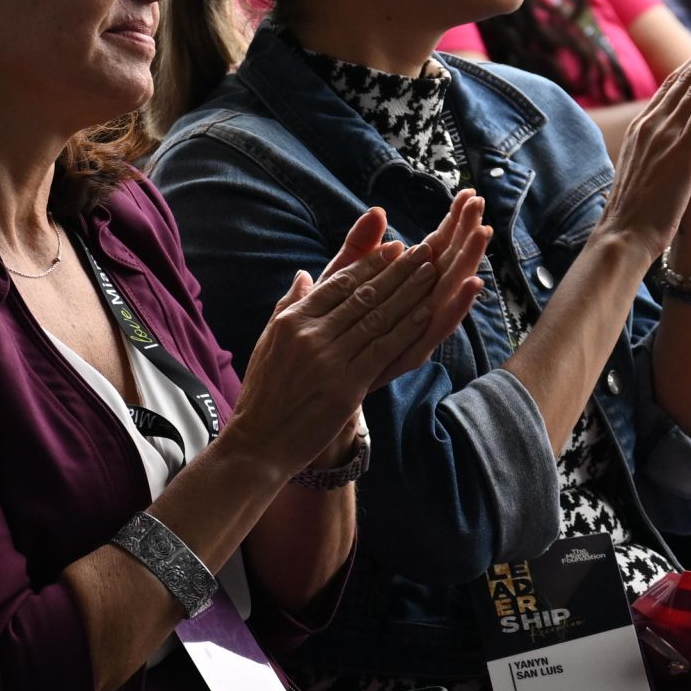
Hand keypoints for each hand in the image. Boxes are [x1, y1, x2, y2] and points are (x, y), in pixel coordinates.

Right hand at [232, 194, 490, 474]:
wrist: (260, 442)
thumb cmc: (264, 394)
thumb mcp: (268, 342)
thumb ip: (288, 305)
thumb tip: (303, 275)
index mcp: (291, 320)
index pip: (338, 283)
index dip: (370, 264)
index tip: (395, 248)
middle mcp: (309, 334)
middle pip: (363, 295)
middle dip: (397, 271)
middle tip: (424, 252)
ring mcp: (328, 359)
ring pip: (377, 317)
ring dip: (409, 293)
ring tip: (431, 272)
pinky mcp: (346, 386)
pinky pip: (382, 349)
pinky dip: (406, 328)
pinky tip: (425, 312)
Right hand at [593, 22, 690, 255]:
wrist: (623, 235)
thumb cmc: (633, 213)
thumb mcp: (643, 170)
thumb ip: (652, 150)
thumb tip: (656, 147)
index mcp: (647, 127)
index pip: (675, 84)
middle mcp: (654, 121)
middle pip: (686, 72)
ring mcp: (665, 130)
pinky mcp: (679, 145)